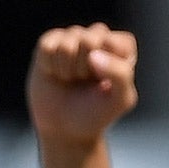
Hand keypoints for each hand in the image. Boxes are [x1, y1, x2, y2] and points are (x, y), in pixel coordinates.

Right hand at [27, 23, 138, 145]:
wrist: (64, 130)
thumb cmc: (95, 113)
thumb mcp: (120, 101)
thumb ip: (121, 75)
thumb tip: (93, 55)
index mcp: (121, 46)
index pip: (114, 43)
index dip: (106, 68)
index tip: (103, 84)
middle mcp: (97, 36)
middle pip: (90, 40)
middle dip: (84, 69)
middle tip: (83, 83)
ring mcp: (72, 37)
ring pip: (67, 45)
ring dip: (67, 70)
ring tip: (70, 80)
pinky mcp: (50, 43)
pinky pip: (47, 47)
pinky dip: (50, 67)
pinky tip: (54, 74)